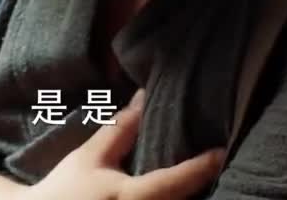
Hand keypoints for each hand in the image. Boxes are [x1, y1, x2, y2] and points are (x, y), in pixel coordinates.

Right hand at [20, 92, 223, 199]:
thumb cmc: (66, 190)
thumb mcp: (91, 157)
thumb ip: (121, 129)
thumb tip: (144, 96)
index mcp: (130, 197)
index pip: (175, 181)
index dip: (202, 166)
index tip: (221, 150)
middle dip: (200, 184)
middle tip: (214, 162)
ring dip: (187, 196)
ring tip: (201, 176)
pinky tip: (178, 192)